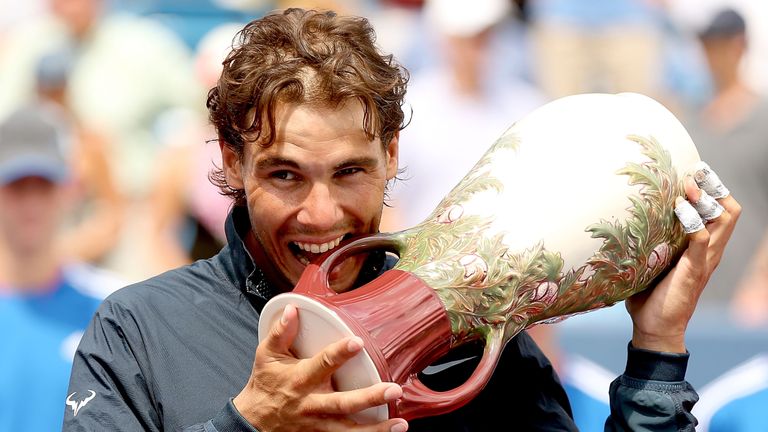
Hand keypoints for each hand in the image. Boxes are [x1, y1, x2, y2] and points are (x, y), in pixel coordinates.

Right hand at [233, 304, 408, 431]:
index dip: (339, 353)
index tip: (357, 342)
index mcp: (301, 379)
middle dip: (369, 398)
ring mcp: (318, 425)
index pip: (322, 364)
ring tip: (400, 425)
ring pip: (349, 430)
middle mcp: (312, 404)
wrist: (252, 422)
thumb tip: (292, 309)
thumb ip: (281, 333)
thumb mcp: (266, 355)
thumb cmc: (265, 384)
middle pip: (343, 403)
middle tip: (393, 389)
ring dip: (376, 430)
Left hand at [626, 164, 739, 352]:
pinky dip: (692, 222)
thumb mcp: (650, 262)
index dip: (713, 190)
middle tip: (694, 172)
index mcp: (702, 248)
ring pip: (724, 220)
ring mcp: (704, 260)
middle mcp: (709, 251)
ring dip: (704, 199)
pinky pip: (701, 241)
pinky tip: (677, 210)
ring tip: (686, 186)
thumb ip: (645, 243)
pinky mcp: (694, 270)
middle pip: (729, 210)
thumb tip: (617, 223)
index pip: (723, 212)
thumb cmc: (649, 296)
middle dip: (713, 187)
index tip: (693, 172)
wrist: (654, 328)